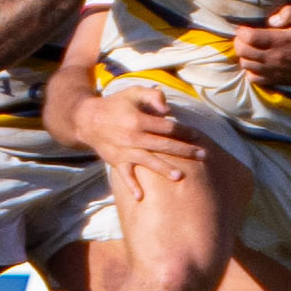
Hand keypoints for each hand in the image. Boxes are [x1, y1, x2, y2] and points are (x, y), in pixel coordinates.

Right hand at [76, 83, 206, 200]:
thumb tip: (167, 108)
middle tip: (202, 156)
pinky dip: (131, 186)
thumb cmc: (116, 105)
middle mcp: (132, 137)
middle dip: (184, 150)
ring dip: (163, 169)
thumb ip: (152, 96)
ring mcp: (124, 151)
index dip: (184, 131)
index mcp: (138, 120)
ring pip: (148, 161)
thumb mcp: (133, 92)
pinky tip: (141, 197)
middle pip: (163, 145)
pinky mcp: (116, 162)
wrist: (88, 120)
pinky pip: (125, 176)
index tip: (198, 135)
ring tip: (179, 177)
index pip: (167, 127)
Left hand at [233, 5, 290, 85]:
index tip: (245, 27)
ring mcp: (275, 71)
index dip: (242, 31)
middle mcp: (274, 58)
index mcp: (280, 41)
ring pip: (246, 65)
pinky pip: (255, 79)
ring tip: (251, 48)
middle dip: (239, 42)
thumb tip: (270, 20)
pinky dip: (251, 70)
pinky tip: (259, 63)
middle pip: (243, 52)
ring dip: (245, 55)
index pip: (248, 37)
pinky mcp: (279, 80)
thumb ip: (289, 12)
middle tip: (246, 36)